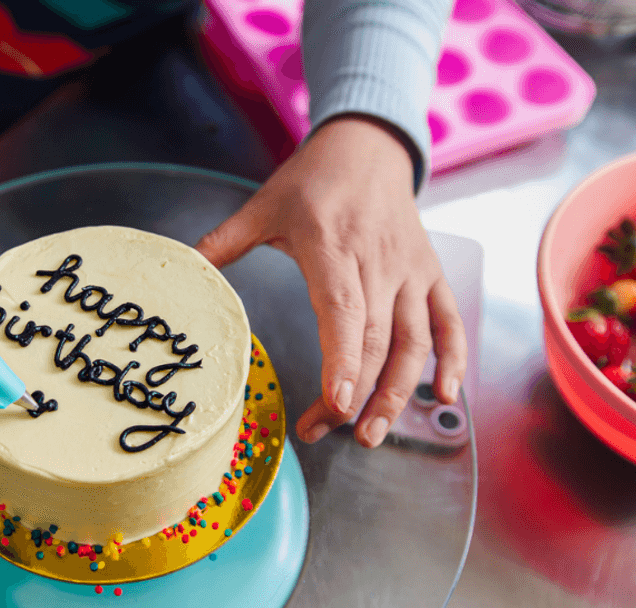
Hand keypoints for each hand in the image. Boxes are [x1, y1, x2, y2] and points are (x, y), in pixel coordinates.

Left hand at [195, 116, 466, 447]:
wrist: (369, 144)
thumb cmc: (312, 180)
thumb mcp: (263, 204)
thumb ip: (223, 242)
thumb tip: (182, 266)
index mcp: (332, 246)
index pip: (344, 311)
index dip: (344, 360)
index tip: (337, 402)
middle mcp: (378, 263)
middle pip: (375, 339)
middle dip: (357, 394)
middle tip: (330, 432)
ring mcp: (410, 271)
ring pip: (414, 341)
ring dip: (398, 392)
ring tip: (372, 435)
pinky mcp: (431, 275)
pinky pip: (449, 323)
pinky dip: (453, 360)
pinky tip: (443, 398)